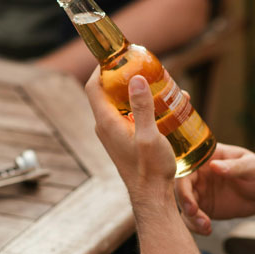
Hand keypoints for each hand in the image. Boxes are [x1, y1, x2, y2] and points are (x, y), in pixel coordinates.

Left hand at [85, 69, 176, 203]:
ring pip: (118, 104)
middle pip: (107, 92)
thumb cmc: (150, 170)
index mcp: (106, 122)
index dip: (101, 68)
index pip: (94, 86)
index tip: (117, 55)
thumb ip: (143, 107)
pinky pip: (126, 115)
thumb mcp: (149, 136)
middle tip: (143, 66)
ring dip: (133, 91)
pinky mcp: (123, 140)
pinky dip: (138, 105)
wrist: (152, 198)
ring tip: (156, 83)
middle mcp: (105, 126)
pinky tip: (160, 106)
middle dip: (123, 76)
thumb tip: (136, 78)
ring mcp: (113, 134)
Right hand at [175, 144, 254, 234]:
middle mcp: (198, 174)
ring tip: (205, 227)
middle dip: (185, 203)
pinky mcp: (203, 207)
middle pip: (181, 188)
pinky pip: (192, 217)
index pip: (186, 168)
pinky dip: (195, 226)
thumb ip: (234, 166)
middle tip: (194, 214)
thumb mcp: (252, 166)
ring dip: (190, 218)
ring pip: (184, 205)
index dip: (183, 184)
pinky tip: (207, 230)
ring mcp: (199, 191)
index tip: (191, 201)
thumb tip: (214, 166)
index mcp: (205, 158)